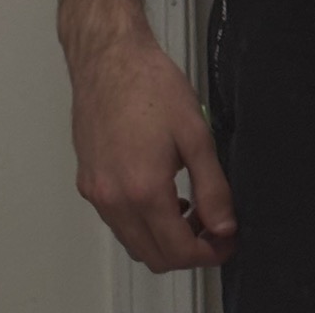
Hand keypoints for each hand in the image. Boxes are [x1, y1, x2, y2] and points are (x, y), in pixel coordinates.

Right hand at [69, 25, 237, 272]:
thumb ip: (213, 187)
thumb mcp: (196, 134)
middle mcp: (113, 200)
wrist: (110, 58)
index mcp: (143, 190)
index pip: (177, 250)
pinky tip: (163, 195)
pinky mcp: (87, 183)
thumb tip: (224, 225)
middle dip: (188, 251)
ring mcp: (96, 194)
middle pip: (153, 256)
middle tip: (214, 230)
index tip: (226, 242)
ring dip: (164, 239)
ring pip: (133, 242)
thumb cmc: (150, 85)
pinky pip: (117, 222)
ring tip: (192, 210)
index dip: (208, 253)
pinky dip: (142, 223)